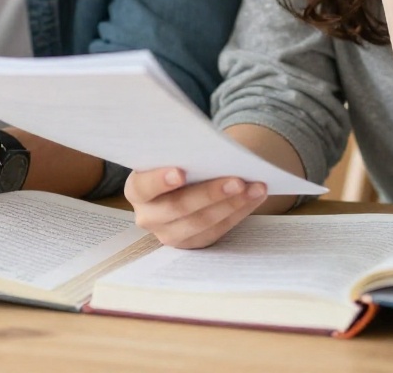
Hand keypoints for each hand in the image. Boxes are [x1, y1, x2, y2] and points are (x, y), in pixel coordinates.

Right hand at [124, 167, 265, 248]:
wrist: (184, 180)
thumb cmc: (177, 159)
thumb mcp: (171, 154)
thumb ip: (181, 153)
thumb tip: (208, 149)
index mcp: (137, 189)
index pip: (144, 187)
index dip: (161, 180)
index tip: (181, 172)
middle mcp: (148, 216)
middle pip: (179, 207)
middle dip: (211, 193)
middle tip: (238, 180)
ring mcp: (169, 234)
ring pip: (202, 223)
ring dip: (232, 204)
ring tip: (255, 187)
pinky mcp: (191, 244)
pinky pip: (217, 231)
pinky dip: (238, 212)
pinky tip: (254, 197)